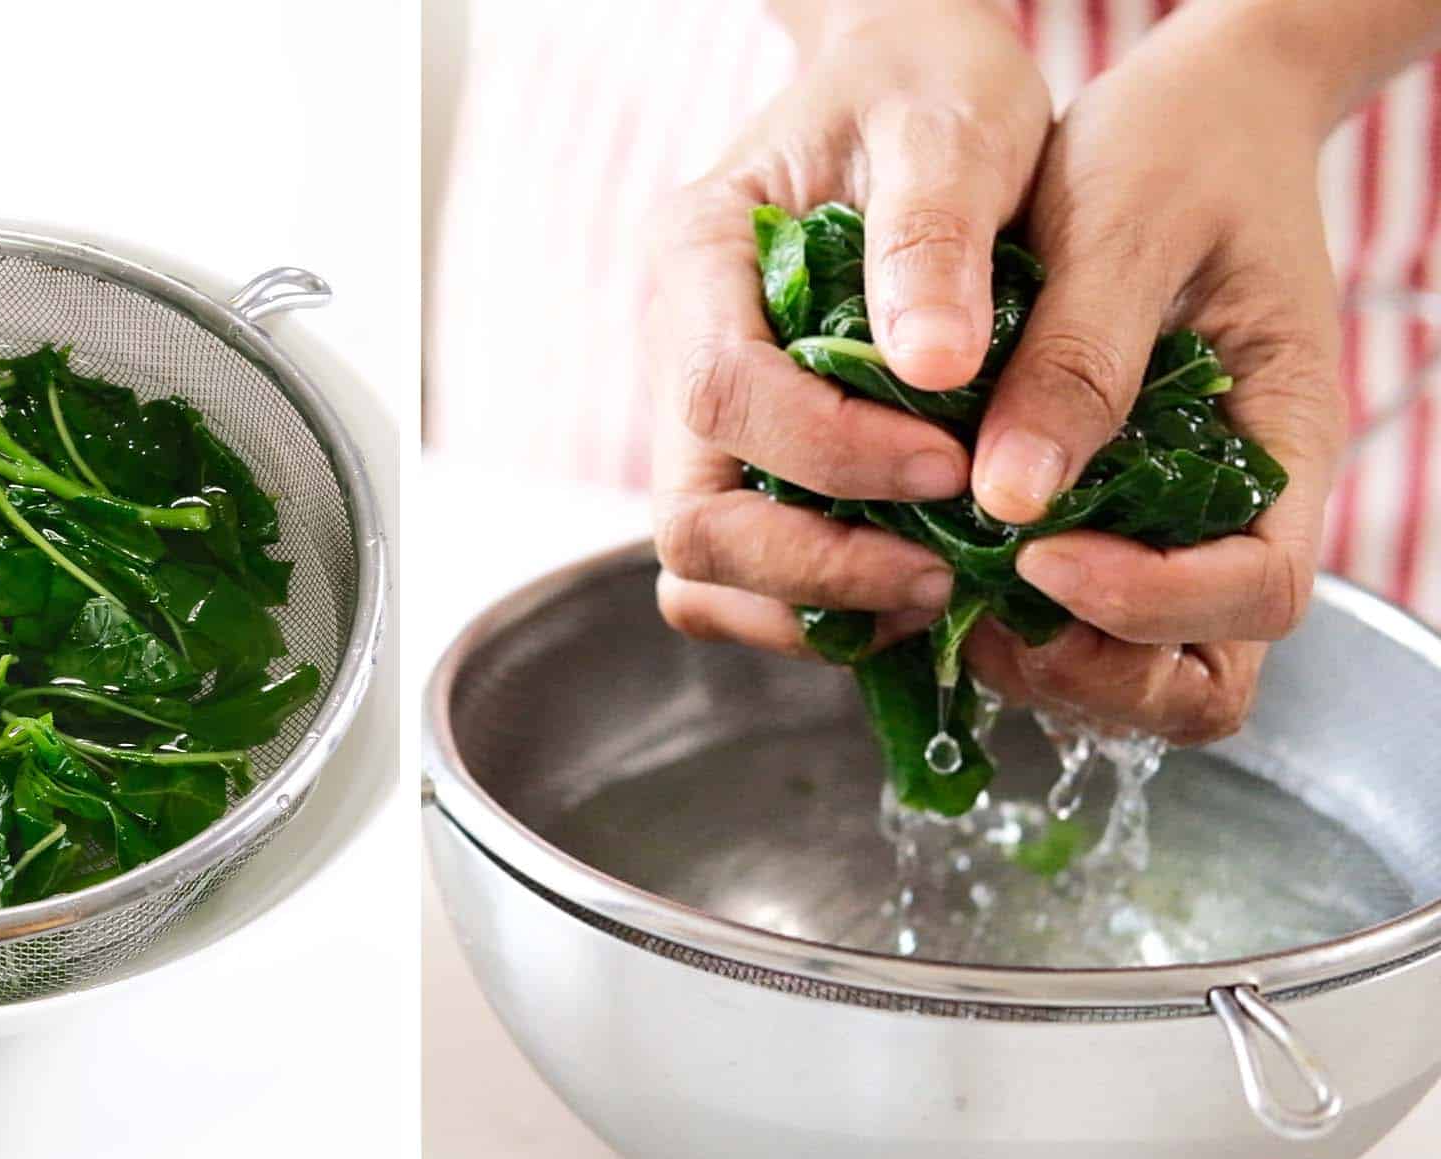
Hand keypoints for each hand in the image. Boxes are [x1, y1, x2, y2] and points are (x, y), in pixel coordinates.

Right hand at [648, 1, 1051, 654]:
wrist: (905, 81)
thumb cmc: (924, 84)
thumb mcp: (950, 120)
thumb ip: (933, 234)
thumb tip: (931, 371)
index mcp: (694, 258)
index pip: (718, 394)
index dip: (830, 455)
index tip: (952, 464)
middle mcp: (676, 350)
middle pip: (691, 517)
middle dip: (813, 566)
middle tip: (943, 573)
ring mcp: (704, 418)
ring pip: (707, 566)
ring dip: (813, 605)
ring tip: (939, 590)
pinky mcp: (751, 458)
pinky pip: (749, 571)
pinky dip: (819, 606)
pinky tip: (918, 583)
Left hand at [962, 6, 1348, 742]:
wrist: (1181, 118)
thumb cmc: (1173, 151)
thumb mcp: (1122, 227)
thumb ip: (1077, 361)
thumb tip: (1011, 501)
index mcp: (1284, 441)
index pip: (1258, 594)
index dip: (1149, 606)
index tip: (1037, 558)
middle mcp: (1237, 509)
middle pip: (1197, 675)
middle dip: (1090, 667)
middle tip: (977, 601)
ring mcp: (1172, 525)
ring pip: (1131, 670)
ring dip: (1038, 658)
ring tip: (943, 581)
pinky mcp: (1106, 520)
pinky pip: (1072, 620)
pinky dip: (1006, 620)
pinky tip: (932, 558)